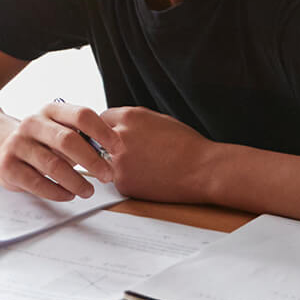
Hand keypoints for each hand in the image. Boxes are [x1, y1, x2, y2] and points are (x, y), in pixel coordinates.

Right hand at [0, 100, 118, 201]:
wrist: (1, 145)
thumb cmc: (42, 141)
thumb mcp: (60, 130)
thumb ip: (83, 138)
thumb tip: (112, 153)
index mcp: (50, 110)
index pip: (81, 115)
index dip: (103, 132)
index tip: (118, 149)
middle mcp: (32, 123)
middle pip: (68, 140)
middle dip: (92, 160)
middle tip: (107, 175)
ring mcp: (17, 144)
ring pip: (53, 165)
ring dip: (76, 181)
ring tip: (89, 191)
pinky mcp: (8, 166)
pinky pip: (37, 182)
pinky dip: (57, 192)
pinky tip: (68, 195)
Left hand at [100, 105, 215, 202]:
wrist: (202, 169)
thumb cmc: (186, 144)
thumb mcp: (157, 120)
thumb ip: (132, 121)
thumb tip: (118, 124)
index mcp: (128, 117)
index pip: (101, 118)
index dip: (108, 128)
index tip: (112, 135)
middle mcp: (118, 136)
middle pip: (97, 138)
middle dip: (105, 144)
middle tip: (123, 152)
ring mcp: (118, 160)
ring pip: (104, 160)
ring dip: (114, 162)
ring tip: (142, 165)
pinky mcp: (122, 182)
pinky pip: (116, 179)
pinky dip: (127, 179)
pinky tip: (147, 178)